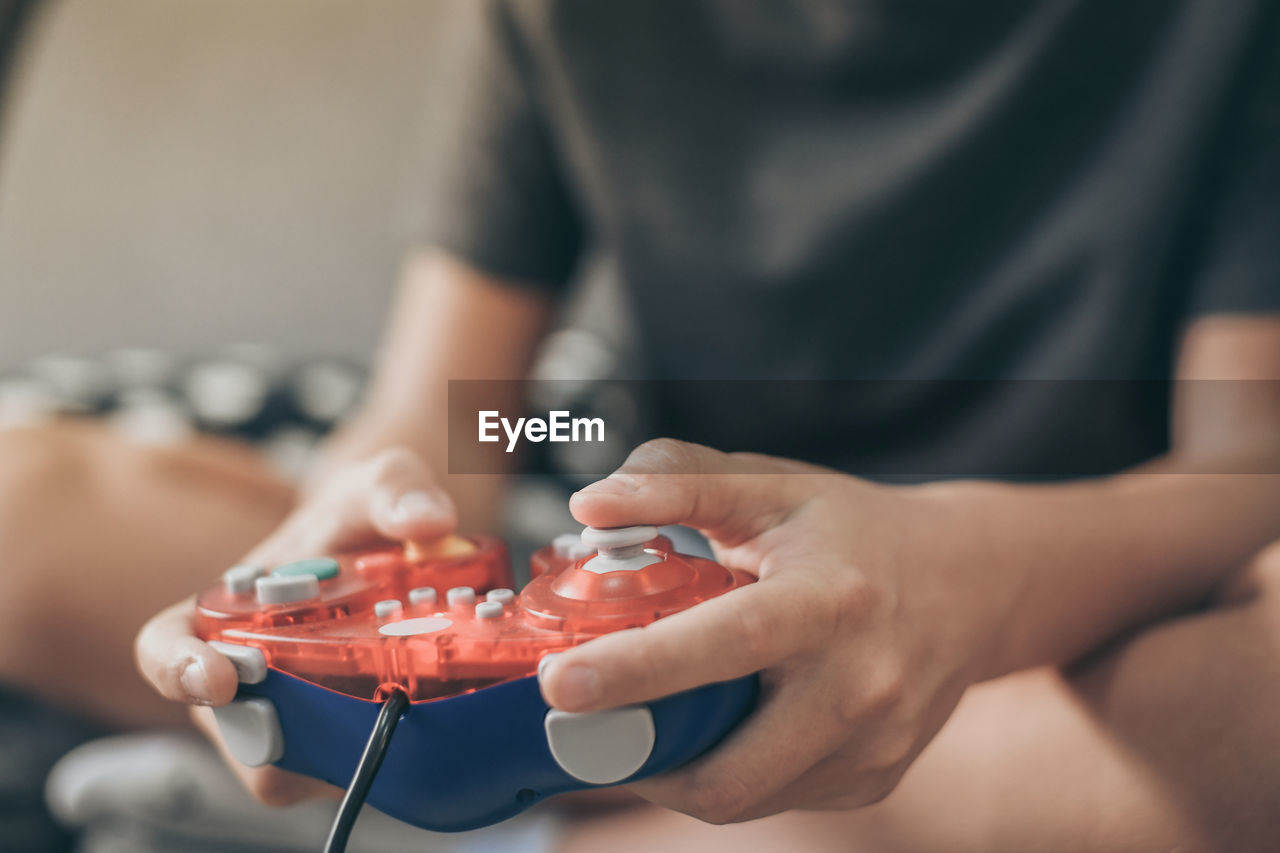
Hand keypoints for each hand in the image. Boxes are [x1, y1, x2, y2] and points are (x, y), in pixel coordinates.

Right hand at [134, 447, 456, 804]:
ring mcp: (295, 712)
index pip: (165, 647)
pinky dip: (385, 745)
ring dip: (349, 741)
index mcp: (229, 608)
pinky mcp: (342, 738)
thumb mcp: (381, 483)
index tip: (218, 678)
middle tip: (357, 700)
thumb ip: (398, 491)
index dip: (176, 669)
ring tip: (404, 697)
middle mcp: (248, 672)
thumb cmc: (365, 516)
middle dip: (295, 727)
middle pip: (241, 734)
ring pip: (298, 766)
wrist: (400, 550)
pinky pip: (351, 764)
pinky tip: (427, 709)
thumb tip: (429, 522)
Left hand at [538, 439, 1016, 823]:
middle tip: (573, 724)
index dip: (636, 671)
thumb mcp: (773, 484)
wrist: (969, 583)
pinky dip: (721, 771)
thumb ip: (678, 482)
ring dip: (669, 772)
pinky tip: (708, 724)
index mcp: (830, 600)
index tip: (557, 685)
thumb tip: (588, 507)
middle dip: (634, 760)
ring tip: (631, 722)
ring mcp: (873, 746)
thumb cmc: (854, 530)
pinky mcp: (872, 780)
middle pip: (727, 769)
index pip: (724, 646)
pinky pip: (773, 798)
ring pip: (740, 798)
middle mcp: (860, 686)